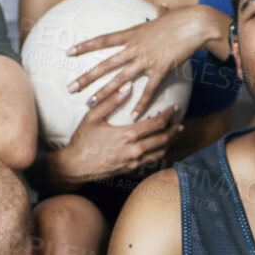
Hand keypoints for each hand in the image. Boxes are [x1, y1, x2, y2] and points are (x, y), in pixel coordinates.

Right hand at [52, 79, 181, 184]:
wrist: (75, 166)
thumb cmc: (82, 140)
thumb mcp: (93, 116)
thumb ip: (111, 100)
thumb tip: (128, 85)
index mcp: (127, 135)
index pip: (157, 124)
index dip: (169, 115)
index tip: (174, 108)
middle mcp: (134, 150)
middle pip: (164, 139)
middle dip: (174, 129)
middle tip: (180, 121)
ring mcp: (133, 162)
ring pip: (161, 152)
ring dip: (171, 142)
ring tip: (176, 134)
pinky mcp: (130, 169)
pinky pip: (152, 161)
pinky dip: (161, 153)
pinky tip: (162, 147)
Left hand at [66, 5, 211, 120]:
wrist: (196, 23)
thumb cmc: (182, 17)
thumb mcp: (166, 15)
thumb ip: (160, 13)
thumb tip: (161, 5)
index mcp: (132, 34)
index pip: (103, 40)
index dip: (84, 46)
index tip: (68, 52)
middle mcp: (135, 47)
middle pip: (105, 64)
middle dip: (86, 77)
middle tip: (70, 88)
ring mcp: (146, 59)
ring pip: (120, 79)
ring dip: (104, 93)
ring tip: (90, 104)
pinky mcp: (160, 69)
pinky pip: (148, 90)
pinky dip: (140, 104)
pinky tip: (133, 116)